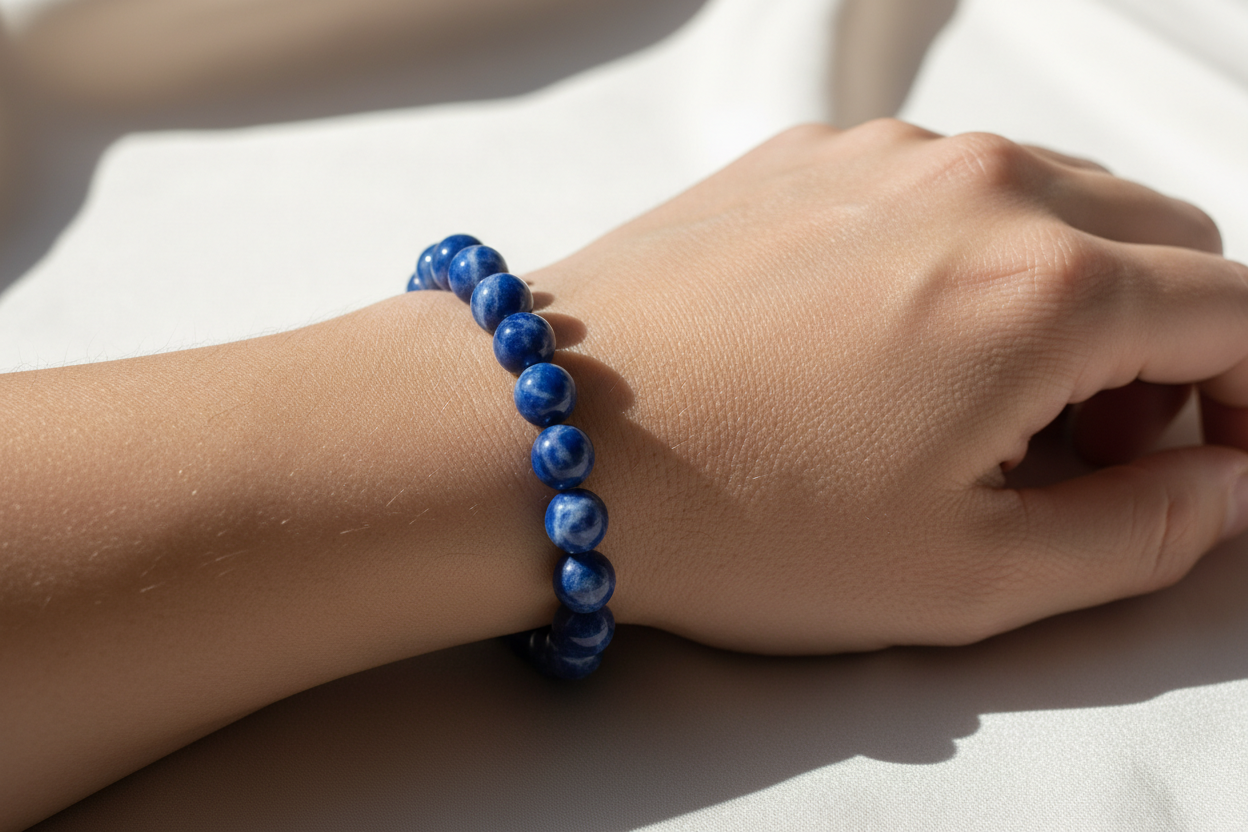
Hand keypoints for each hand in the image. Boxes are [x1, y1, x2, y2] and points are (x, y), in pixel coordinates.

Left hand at [531, 120, 1247, 653]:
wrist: (538, 439)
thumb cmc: (736, 517)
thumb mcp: (969, 576)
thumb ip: (1141, 532)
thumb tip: (1222, 487)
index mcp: (1045, 284)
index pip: (1237, 313)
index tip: (1222, 458)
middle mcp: (977, 184)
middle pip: (1158, 240)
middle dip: (1168, 346)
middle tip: (1098, 450)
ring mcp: (881, 155)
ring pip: (1052, 202)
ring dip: (1068, 294)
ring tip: (984, 406)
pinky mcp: (801, 156)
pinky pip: (939, 187)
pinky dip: (966, 255)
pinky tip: (890, 344)